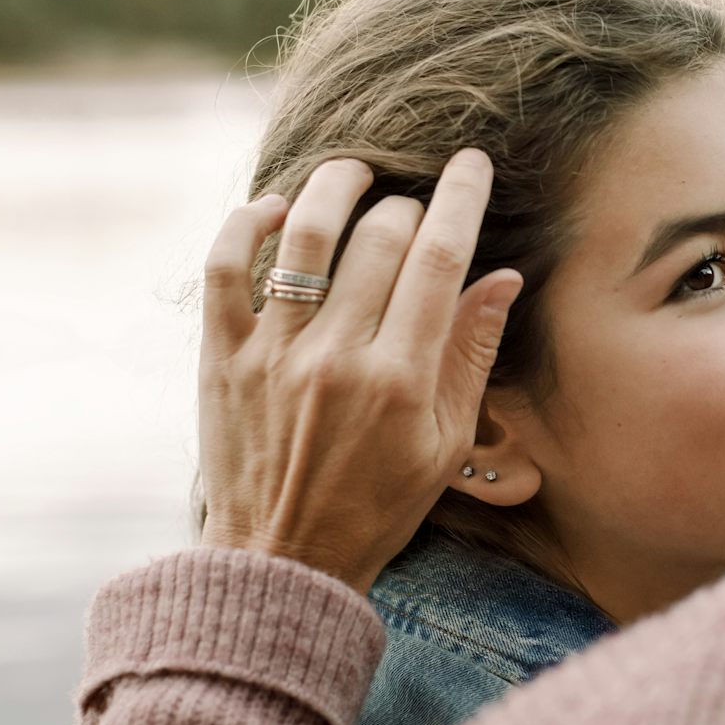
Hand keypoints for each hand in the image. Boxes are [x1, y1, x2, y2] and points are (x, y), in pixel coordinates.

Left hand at [195, 152, 521, 592]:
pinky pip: (225, 267)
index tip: (473, 162)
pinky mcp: (222, 358)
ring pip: (306, 233)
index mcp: (403, 381)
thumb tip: (503, 276)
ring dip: (336, 185)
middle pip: (382, 237)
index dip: (462, 197)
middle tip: (415, 210)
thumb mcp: (446, 444)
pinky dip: (248, 223)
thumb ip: (472, 354)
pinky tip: (277, 209)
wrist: (281, 562)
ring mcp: (274, 354)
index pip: (441, 258)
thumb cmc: (377, 507)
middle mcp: (338, 358)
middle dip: (409, 204)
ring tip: (355, 174)